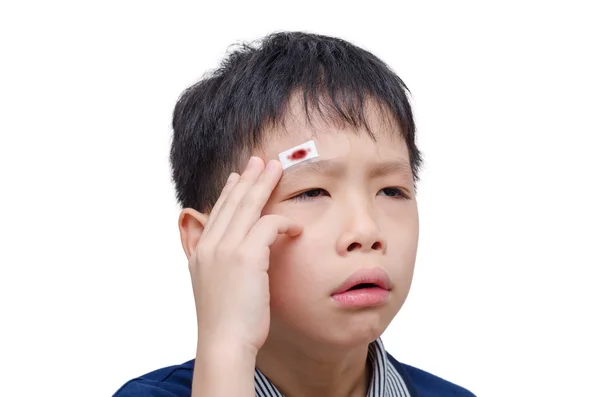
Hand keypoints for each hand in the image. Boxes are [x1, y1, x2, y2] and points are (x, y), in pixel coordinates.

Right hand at [189, 156, 301, 357]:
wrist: (224, 343)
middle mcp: (209, 245)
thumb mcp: (218, 289)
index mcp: (201, 252)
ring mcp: (225, 249)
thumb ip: (223, 267)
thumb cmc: (226, 323)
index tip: (238, 177)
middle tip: (260, 161)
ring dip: (264, 184)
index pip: (217, 212)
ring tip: (276, 168)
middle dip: (248, 178)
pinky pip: (268, 225)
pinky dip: (284, 222)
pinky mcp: (245, 256)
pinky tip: (296, 226)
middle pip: (232, 202)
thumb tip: (238, 257)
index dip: (229, 192)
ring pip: (248, 206)